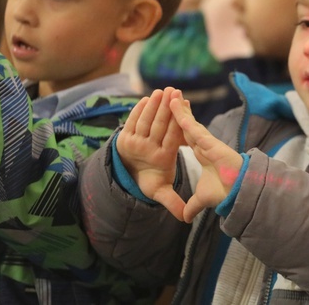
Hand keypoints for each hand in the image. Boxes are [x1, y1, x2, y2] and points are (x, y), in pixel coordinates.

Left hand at [116, 87, 186, 217]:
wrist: (129, 178)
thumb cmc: (152, 180)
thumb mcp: (162, 191)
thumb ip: (172, 201)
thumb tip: (184, 219)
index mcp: (161, 159)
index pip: (171, 137)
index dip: (177, 121)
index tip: (184, 107)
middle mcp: (147, 150)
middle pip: (158, 126)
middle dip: (166, 108)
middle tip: (174, 91)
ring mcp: (134, 143)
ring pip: (145, 121)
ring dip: (154, 104)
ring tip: (162, 90)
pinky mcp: (124, 137)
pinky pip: (132, 121)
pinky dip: (139, 109)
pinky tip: (147, 97)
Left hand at [170, 95, 243, 222]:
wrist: (237, 192)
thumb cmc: (224, 192)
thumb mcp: (202, 199)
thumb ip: (192, 205)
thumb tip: (185, 218)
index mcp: (202, 155)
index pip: (186, 138)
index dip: (178, 128)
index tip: (169, 120)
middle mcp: (203, 145)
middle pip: (186, 126)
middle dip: (177, 113)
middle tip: (168, 99)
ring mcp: (205, 141)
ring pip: (188, 122)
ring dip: (178, 108)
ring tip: (169, 94)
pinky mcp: (208, 141)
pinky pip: (191, 125)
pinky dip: (182, 113)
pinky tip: (173, 102)